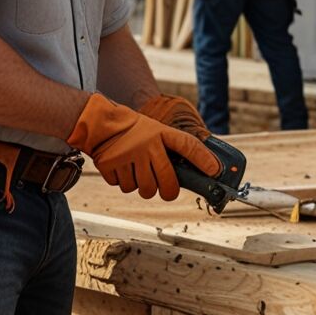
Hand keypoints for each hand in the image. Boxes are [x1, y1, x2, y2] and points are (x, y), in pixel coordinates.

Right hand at [68, 93, 217, 199]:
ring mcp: (128, 156)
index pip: (188, 145)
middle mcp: (147, 145)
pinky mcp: (112, 167)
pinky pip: (124, 187)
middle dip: (167, 191)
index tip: (215, 170)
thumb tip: (190, 170)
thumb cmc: (132, 130)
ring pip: (143, 189)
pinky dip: (124, 182)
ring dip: (141, 186)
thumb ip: (168, 148)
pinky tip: (122, 167)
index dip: (204, 159)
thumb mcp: (154, 131)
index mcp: (160, 133)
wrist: (100, 123)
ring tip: (136, 169)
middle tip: (165, 190)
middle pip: (165, 184)